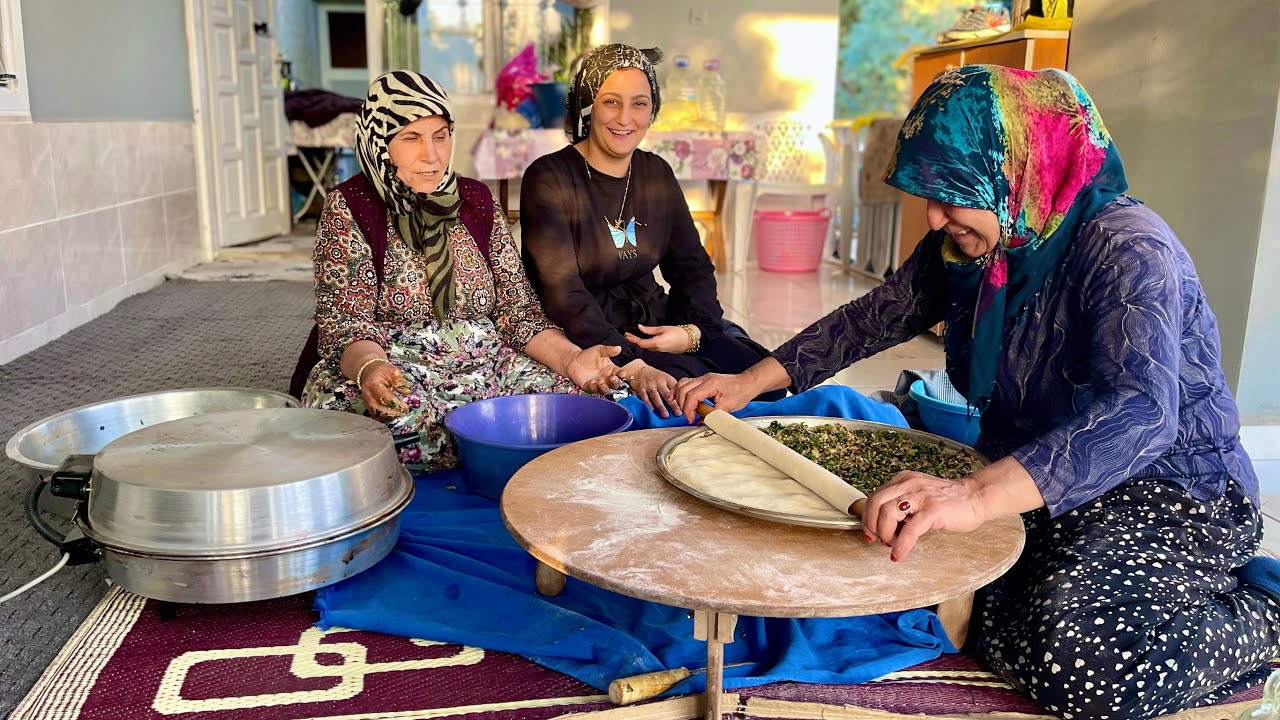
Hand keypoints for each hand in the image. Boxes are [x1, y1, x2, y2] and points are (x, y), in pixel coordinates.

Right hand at [359, 361, 411, 420]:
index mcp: (374, 384)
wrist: (368, 371)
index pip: (384, 397)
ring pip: (376, 413)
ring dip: (388, 417)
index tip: (405, 407)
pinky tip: (393, 417)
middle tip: (403, 413)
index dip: (395, 404)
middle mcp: (368, 395)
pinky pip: (375, 414)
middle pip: (378, 408)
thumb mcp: (392, 371)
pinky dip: (384, 417)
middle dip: (392, 413)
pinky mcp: (368, 405)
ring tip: (399, 415)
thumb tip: (406, 391)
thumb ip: (399, 381)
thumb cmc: (382, 370)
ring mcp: (367, 401)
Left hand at [565, 344, 622, 393]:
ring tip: (601, 381)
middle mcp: (606, 378)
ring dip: (604, 387)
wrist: (574, 359)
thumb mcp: (599, 350)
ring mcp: (598, 383)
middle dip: (615, 383)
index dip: (622, 374)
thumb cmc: (588, 355)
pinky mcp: (589, 386)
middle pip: (614, 384)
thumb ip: (608, 350)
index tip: (622, 373)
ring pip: (605, 390)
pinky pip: (593, 390)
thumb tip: (618, 348)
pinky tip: (592, 382)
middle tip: (612, 378)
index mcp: (611, 369)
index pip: (619, 373)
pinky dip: (593, 387)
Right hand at [620, 360, 677, 417]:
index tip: (684, 406)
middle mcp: (658, 381)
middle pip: (666, 394)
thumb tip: (681, 401)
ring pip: (655, 396)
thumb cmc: (655, 377)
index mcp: (666, 379)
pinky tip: (652, 410)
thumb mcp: (666, 378)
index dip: (680, 397)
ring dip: (661, 406)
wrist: (639, 370)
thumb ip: (672, 388)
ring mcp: (649, 385)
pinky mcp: (640, 388)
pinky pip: (644, 397)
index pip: (675, 388)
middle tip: (678, 413)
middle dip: (672, 404)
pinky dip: (648, 403)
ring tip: (666, 415)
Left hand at [624, 324, 697, 353]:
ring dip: (638, 343)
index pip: (641, 343)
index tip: (627, 335)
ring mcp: (659, 351)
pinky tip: (642, 341)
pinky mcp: (662, 351)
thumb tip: (640, 327)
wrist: (689, 341)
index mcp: (656, 343)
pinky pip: (651, 348)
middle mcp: (657, 349)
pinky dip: (644, 344)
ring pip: (646, 348)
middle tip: (627, 336)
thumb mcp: (663, 328)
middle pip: (642, 346)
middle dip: (634, 341)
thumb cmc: (678, 333)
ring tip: (632, 337)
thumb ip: (650, 329)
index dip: (633, 339)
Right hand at [673, 372, 756, 422]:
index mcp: (711, 384)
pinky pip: (687, 383)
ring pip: (682, 384)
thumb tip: (700, 423)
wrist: (748, 383)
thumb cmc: (741, 392)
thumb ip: (712, 414)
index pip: (692, 396)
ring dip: (678, 396)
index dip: (688, 409)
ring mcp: (703, 378)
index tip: (690, 419)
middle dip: (682, 405)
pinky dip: (680, 391)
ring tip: (681, 408)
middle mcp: (705, 378)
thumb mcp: (727, 407)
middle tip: (687, 416)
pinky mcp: (703, 381)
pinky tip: (677, 398)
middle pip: (684, 389)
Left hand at [861, 471, 987, 561]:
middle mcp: (909, 484)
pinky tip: (900, 555)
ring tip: (893, 545)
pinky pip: (909, 530)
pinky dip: (901, 546)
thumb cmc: (948, 501)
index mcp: (903, 480)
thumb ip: (901, 504)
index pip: (874, 496)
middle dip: (872, 525)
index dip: (868, 517)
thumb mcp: (918, 496)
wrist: (976, 496)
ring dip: (886, 535)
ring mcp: (921, 496)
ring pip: (888, 513)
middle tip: (879, 540)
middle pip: (875, 503)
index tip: (870, 532)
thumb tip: (882, 526)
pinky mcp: (933, 510)